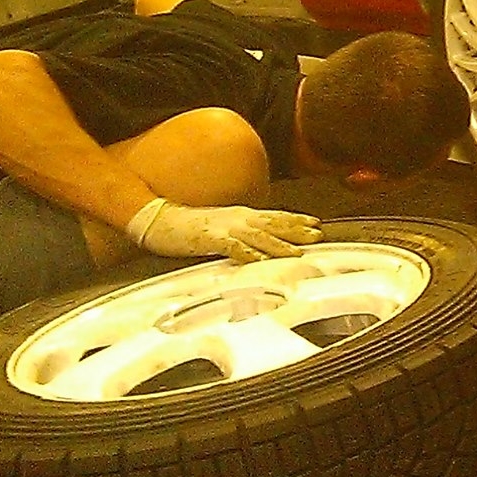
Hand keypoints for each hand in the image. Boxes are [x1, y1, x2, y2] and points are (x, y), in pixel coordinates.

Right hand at [126, 197, 321, 260]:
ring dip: (278, 244)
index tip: (316, 223)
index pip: (273, 216)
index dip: (295, 219)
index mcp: (240, 215)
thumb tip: (260, 243)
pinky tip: (259, 261)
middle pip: (271, 224)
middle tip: (317, 236)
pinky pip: (231, 247)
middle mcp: (236, 218)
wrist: (159, 219)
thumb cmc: (189, 226)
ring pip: (257, 236)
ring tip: (296, 252)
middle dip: (296, 230)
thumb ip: (241, 233)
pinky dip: (246, 254)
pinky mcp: (208, 239)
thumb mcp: (221, 226)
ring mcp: (223, 227)